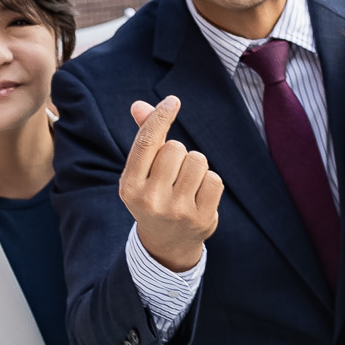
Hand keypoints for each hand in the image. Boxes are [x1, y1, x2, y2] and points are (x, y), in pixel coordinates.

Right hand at [123, 97, 223, 273]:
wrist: (166, 243)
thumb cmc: (153, 196)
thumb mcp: (141, 172)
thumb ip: (144, 138)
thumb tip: (140, 105)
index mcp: (129, 186)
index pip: (147, 143)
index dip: (160, 118)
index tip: (173, 101)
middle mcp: (150, 199)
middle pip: (176, 148)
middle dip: (179, 153)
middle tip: (173, 174)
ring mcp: (176, 211)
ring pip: (198, 160)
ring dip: (196, 166)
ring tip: (186, 184)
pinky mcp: (201, 218)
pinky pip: (214, 179)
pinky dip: (209, 182)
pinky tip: (199, 196)